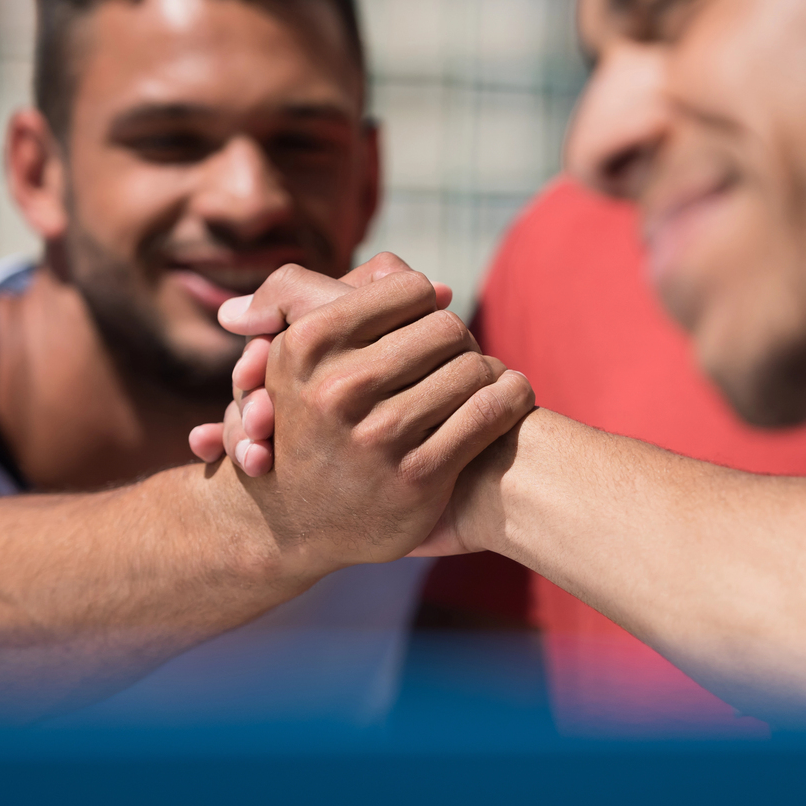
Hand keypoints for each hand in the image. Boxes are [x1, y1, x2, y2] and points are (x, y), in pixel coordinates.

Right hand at [194, 253, 534, 573]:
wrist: (296, 519)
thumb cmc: (306, 418)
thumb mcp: (294, 350)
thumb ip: (336, 292)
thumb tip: (439, 286)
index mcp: (306, 344)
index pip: (408, 288)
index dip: (426, 305)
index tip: (424, 328)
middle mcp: (338, 389)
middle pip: (445, 328)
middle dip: (458, 341)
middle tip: (456, 358)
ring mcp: (378, 436)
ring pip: (472, 369)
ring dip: (487, 372)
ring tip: (481, 380)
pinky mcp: (416, 476)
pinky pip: (489, 413)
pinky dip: (512, 398)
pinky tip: (510, 397)